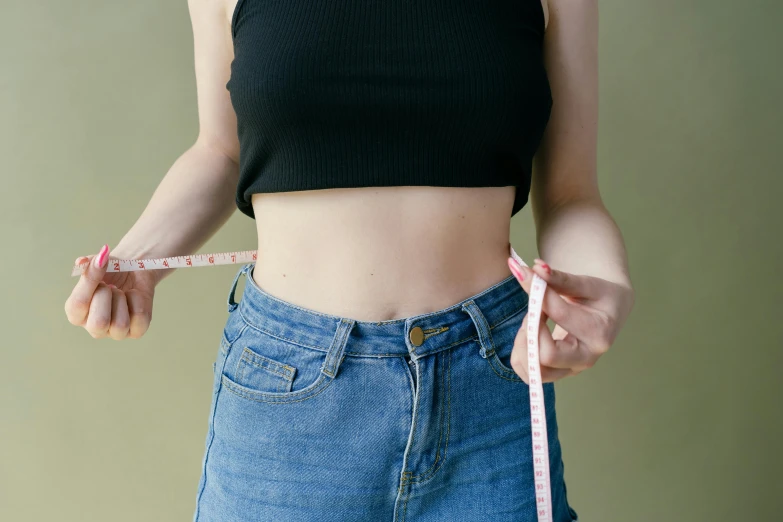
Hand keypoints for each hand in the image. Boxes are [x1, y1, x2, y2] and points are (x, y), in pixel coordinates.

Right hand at [64, 244, 157, 339]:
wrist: (134, 271)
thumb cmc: (111, 272)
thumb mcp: (97, 264)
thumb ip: (87, 264)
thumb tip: (81, 262)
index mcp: (76, 313)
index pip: (78, 304)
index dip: (90, 281)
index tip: (100, 262)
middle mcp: (93, 327)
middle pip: (99, 322)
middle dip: (107, 297)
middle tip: (110, 285)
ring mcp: (115, 332)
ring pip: (120, 324)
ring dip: (122, 300)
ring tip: (121, 292)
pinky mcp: (136, 331)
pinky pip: (139, 318)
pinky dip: (139, 301)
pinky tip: (133, 296)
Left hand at [506, 257, 633, 382]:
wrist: (609, 311)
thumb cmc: (598, 294)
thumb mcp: (584, 283)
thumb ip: (559, 278)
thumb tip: (535, 267)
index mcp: (598, 332)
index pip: (558, 315)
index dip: (538, 294)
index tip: (527, 276)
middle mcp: (586, 358)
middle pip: (545, 356)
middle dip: (529, 330)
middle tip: (533, 311)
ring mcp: (572, 369)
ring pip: (533, 371)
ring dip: (522, 344)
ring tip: (532, 322)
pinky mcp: (559, 373)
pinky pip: (528, 374)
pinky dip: (521, 354)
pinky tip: (530, 333)